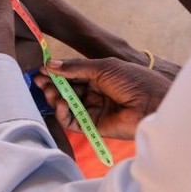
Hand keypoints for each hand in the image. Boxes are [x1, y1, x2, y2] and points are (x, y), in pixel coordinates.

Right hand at [35, 57, 171, 139]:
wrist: (152, 104)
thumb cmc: (133, 81)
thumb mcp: (103, 67)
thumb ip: (76, 68)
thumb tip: (50, 64)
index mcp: (98, 77)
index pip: (71, 74)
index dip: (56, 72)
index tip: (41, 69)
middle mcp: (94, 93)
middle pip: (66, 90)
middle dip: (51, 84)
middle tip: (38, 80)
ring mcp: (92, 110)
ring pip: (65, 105)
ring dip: (54, 97)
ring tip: (49, 91)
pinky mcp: (91, 126)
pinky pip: (71, 121)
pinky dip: (62, 112)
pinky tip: (60, 103)